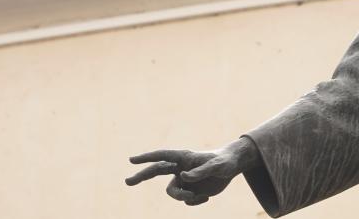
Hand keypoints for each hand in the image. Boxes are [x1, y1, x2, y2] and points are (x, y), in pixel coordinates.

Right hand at [125, 137, 257, 205]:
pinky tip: (206, 196)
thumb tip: (183, 177)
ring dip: (183, 197)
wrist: (231, 168)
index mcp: (184, 157)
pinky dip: (195, 201)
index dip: (147, 158)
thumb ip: (201, 171)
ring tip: (200, 195)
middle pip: (155, 172)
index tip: (132, 160)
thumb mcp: (216, 167)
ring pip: (172, 193)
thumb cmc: (224, 162)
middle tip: (127, 181)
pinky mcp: (189, 190)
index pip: (162, 157)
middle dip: (141, 176)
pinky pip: (185, 201)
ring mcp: (183, 180)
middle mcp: (180, 168)